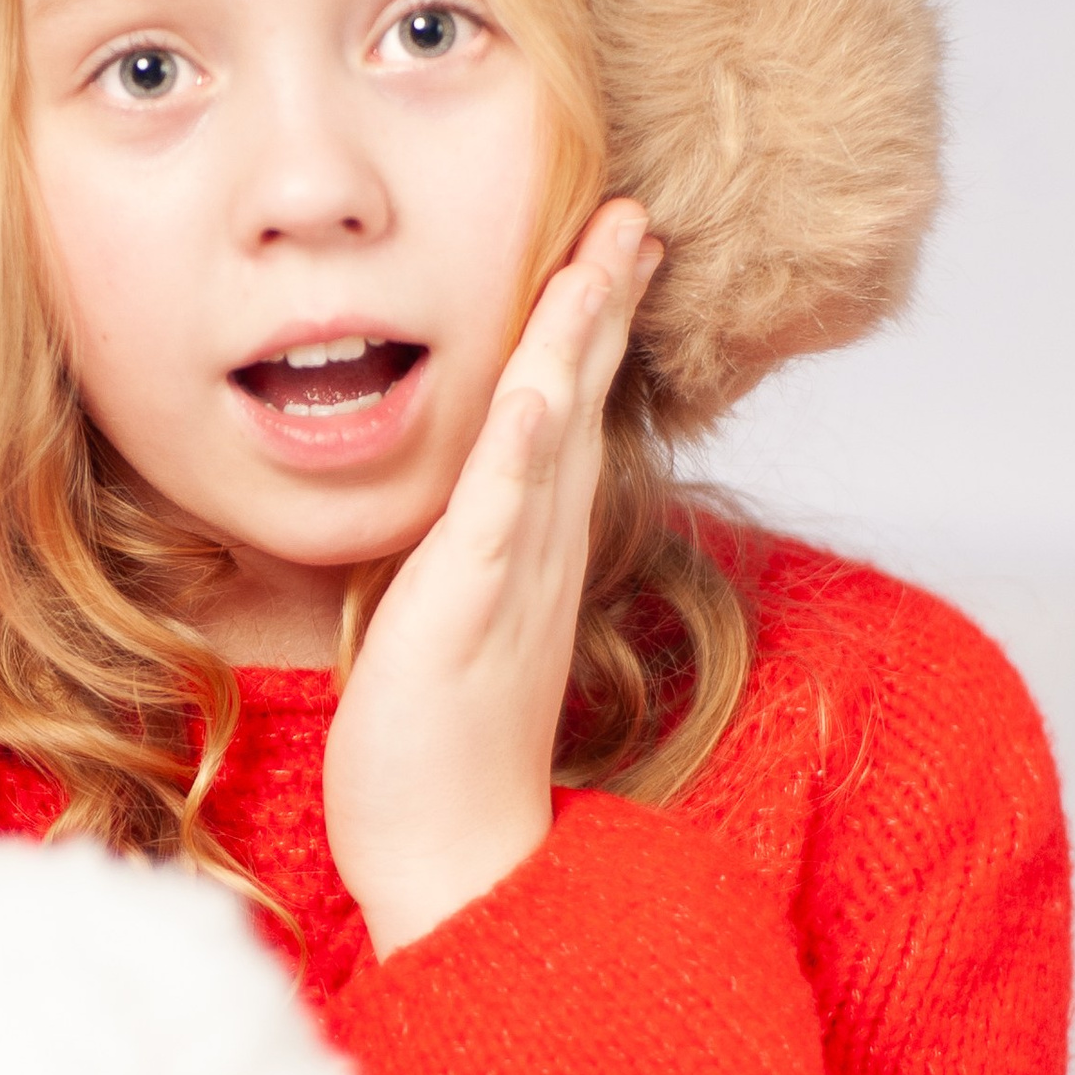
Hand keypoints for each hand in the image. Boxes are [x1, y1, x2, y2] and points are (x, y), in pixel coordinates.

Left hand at [325, 198, 661, 958]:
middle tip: (635, 212)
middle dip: (607, 300)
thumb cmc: (438, 761)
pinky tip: (539, 379)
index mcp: (530, 552)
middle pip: (581, 400)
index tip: (613, 250)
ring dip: (581, 336)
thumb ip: (469, 572)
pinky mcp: (470, 608)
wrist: (452, 863)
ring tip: (608, 247)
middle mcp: (538, 553)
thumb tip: (466, 528)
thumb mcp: (454, 637)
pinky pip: (501, 511)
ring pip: (553, 431)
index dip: (591, 331)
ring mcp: (510, 577)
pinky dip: (522, 442)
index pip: (566, 419)